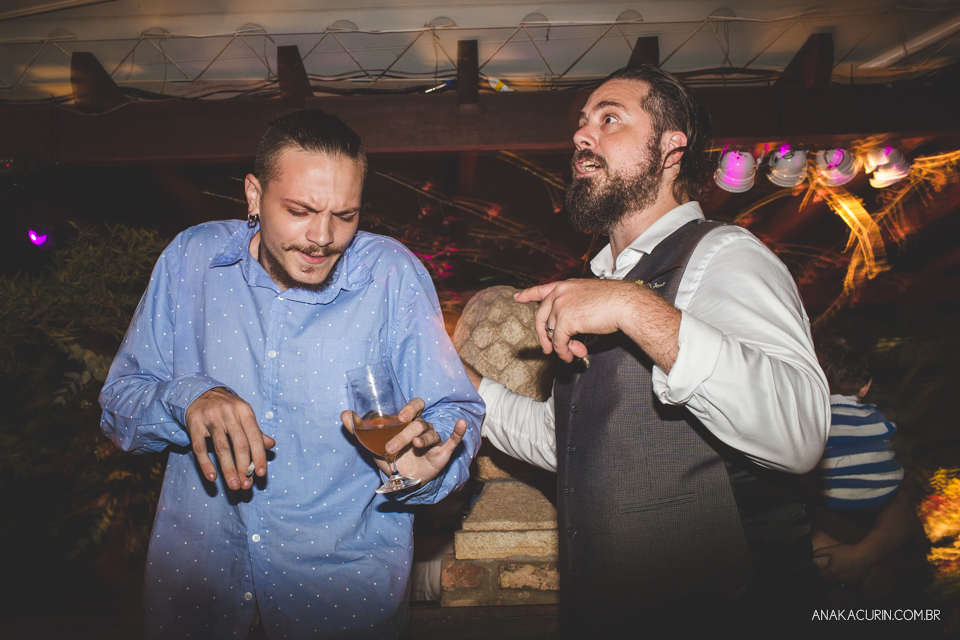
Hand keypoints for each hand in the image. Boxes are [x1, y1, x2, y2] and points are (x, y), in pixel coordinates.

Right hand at [185, 387, 275, 489]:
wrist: (199, 392)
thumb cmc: (227, 409)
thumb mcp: (243, 415)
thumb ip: (256, 431)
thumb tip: (271, 445)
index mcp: (244, 410)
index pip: (255, 436)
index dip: (259, 456)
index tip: (261, 474)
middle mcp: (228, 412)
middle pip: (239, 444)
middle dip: (244, 467)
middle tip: (246, 485)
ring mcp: (210, 418)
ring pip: (221, 448)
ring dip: (228, 469)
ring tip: (234, 485)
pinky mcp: (194, 424)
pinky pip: (200, 447)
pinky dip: (206, 464)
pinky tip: (212, 477)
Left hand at [341, 397, 467, 483]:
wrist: (403, 481)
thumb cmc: (392, 456)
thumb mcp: (373, 444)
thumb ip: (359, 430)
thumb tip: (344, 414)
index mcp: (409, 422)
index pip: (416, 406)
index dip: (411, 407)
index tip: (400, 416)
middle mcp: (423, 428)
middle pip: (419, 423)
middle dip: (406, 433)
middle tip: (391, 446)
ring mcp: (434, 440)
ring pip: (431, 435)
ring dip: (422, 440)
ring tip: (414, 446)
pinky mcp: (442, 453)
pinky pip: (453, 441)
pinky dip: (458, 432)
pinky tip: (461, 424)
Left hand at [515, 279, 650, 362]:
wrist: (625, 304)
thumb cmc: (615, 302)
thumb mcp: (590, 300)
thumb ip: (574, 313)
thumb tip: (568, 336)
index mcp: (566, 285)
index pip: (542, 289)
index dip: (528, 294)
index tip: (517, 297)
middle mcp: (560, 293)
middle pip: (541, 317)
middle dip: (544, 336)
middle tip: (548, 349)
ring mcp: (560, 305)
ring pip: (551, 332)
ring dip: (561, 346)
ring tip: (573, 353)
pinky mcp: (565, 320)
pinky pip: (558, 341)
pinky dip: (563, 352)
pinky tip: (571, 356)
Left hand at [813, 543, 875, 583]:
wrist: (864, 555)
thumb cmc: (848, 551)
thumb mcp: (832, 549)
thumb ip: (821, 552)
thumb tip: (812, 555)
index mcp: (832, 570)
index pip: (822, 576)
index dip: (821, 573)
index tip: (823, 569)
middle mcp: (838, 577)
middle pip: (829, 580)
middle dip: (828, 575)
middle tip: (832, 568)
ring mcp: (847, 581)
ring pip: (839, 581)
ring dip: (838, 576)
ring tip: (842, 567)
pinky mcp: (855, 581)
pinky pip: (848, 581)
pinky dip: (847, 577)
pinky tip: (850, 569)